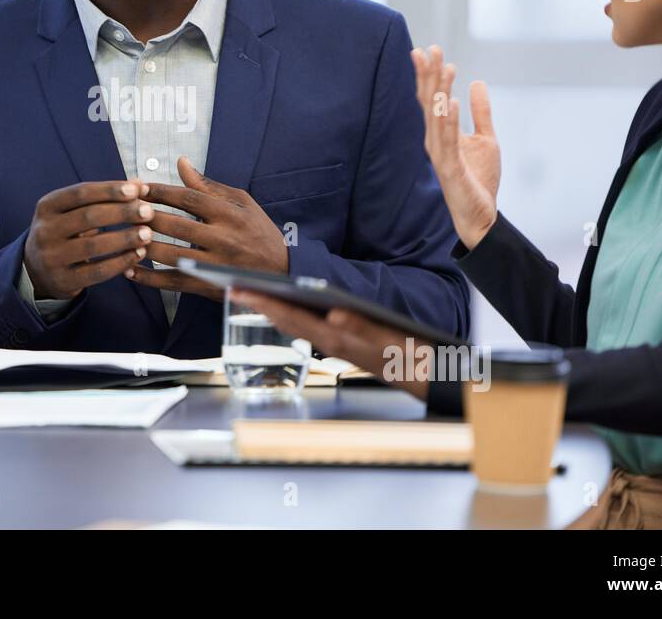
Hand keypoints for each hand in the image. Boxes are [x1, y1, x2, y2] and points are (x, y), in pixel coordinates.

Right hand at [24, 180, 153, 299]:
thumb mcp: (73, 211)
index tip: (137, 189)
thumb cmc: (64, 233)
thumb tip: (140, 184)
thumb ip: (104, 198)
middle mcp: (44, 230)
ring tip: (148, 234)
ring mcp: (51, 257)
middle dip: (122, 213)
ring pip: (93, 246)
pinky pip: (96, 271)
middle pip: (88, 217)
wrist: (37, 270)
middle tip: (148, 211)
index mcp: (47, 206)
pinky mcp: (63, 280)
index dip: (110, 190)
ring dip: (124, 238)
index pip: (80, 193)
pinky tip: (138, 254)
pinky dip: (120, 262)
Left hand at [126, 156, 287, 300]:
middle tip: (121, 209)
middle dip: (146, 216)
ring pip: (172, 255)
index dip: (159, 191)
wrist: (281, 272)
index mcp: (230, 213)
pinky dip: (149, 278)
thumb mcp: (241, 202)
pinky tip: (130, 270)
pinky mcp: (209, 285)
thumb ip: (208, 185)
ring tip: (122, 236)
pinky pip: (174, 282)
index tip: (137, 186)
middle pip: (176, 225)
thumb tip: (181, 162)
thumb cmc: (259, 231)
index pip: (188, 198)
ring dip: (144, 246)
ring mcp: (216, 265)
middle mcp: (223, 238)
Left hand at [235, 290, 428, 400]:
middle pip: (287, 321)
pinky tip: (284, 309)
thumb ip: (361, 327)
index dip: (266, 302)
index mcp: (337, 339)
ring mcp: (336, 345)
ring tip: (251, 294)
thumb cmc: (409, 356)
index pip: (293, 318)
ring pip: (295, 325)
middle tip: (233, 286)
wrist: (428, 376)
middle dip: (260, 303)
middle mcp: (331, 343)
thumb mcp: (388, 340)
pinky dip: (291, 317)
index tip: (241, 289)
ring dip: (272, 309)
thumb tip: (334, 314)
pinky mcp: (343, 345)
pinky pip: (308, 329)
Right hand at [411, 45, 500, 249]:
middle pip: (430, 103)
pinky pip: (448, 141)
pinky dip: (449, 121)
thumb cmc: (478, 179)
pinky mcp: (449, 168)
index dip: (430, 75)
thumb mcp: (485, 138)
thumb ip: (481, 112)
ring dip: (440, 92)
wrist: (481, 215)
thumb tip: (477, 82)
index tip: (429, 49)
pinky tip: (452, 102)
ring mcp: (440, 154)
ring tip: (444, 68)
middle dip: (429, 75)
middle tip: (430, 49)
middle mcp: (435, 140)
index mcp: (442, 132)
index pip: (432, 98)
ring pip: (437, 117)